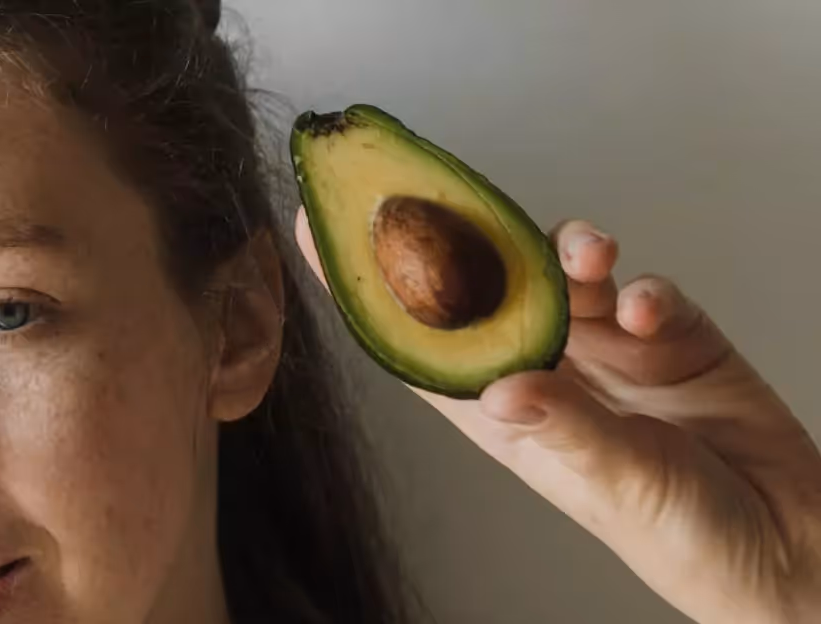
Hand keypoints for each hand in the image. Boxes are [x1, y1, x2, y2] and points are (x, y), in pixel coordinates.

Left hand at [294, 208, 820, 622]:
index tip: (318, 231)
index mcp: (509, 417)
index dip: (370, 290)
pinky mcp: (673, 336)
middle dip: (465, 242)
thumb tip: (509, 390)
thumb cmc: (686, 538)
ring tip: (588, 256)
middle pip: (489, 291)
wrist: (790, 547)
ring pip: (567, 275)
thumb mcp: (618, 486)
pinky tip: (649, 307)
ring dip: (572, 254)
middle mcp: (552, 374)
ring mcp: (611, 351)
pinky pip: (648, 291)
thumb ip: (570, 431)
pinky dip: (647, 289)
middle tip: (441, 193)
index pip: (422, 345)